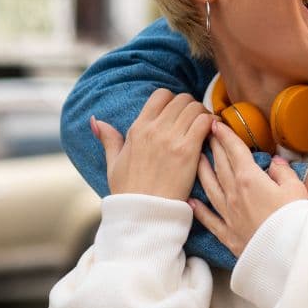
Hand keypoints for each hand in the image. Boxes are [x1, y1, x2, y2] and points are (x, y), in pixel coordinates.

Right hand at [92, 88, 213, 200]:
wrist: (144, 213)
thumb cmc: (129, 191)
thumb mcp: (113, 163)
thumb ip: (109, 139)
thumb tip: (96, 120)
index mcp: (138, 129)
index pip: (161, 95)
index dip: (173, 100)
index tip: (178, 113)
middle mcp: (154, 129)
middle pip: (183, 99)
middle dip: (191, 106)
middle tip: (194, 121)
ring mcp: (172, 139)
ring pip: (196, 108)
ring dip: (203, 114)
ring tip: (204, 127)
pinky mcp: (188, 151)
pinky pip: (205, 122)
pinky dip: (212, 124)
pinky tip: (211, 134)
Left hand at [192, 121, 307, 256]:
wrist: (286, 252)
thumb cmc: (294, 218)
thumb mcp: (295, 187)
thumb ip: (283, 171)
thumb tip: (275, 162)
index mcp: (250, 179)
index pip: (235, 151)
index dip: (226, 136)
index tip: (217, 123)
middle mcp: (234, 193)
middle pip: (221, 165)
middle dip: (213, 147)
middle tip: (205, 133)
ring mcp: (229, 214)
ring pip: (210, 187)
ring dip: (202, 171)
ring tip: (195, 158)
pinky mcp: (228, 233)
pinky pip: (209, 218)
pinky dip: (199, 209)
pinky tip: (192, 201)